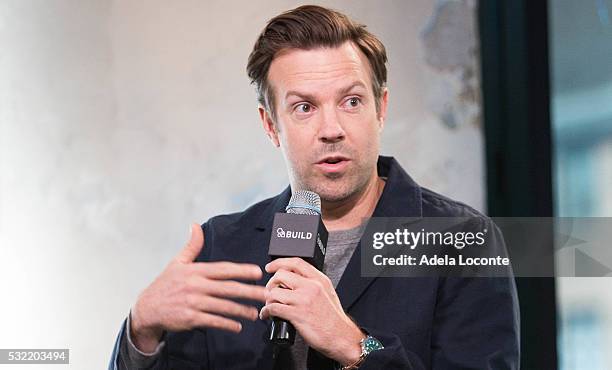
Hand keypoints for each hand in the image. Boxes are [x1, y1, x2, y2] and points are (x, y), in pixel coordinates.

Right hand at [130, 224, 265, 352]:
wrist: (146, 309)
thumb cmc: (165, 284)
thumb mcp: (177, 262)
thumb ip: (191, 246)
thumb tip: (195, 225)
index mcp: (195, 271)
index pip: (223, 269)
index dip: (241, 270)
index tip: (257, 272)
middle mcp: (195, 286)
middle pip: (228, 288)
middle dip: (249, 291)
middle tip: (265, 294)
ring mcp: (193, 303)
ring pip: (223, 307)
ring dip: (241, 310)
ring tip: (255, 313)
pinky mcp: (190, 318)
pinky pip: (213, 321)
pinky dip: (226, 324)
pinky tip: (237, 326)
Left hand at [260, 258, 364, 365]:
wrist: (340, 336)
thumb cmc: (333, 318)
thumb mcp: (327, 293)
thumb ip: (313, 283)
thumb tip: (294, 280)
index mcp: (319, 280)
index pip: (296, 263)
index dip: (279, 262)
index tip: (271, 267)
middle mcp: (311, 287)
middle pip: (281, 275)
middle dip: (271, 283)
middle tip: (270, 291)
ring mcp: (303, 300)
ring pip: (274, 292)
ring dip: (268, 300)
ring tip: (270, 306)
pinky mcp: (297, 314)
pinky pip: (273, 308)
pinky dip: (266, 312)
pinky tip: (268, 315)